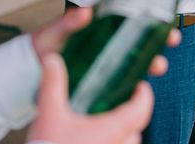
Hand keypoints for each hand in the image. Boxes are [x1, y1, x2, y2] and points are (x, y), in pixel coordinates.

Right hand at [27, 53, 152, 143]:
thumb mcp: (49, 112)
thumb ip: (53, 83)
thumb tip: (53, 60)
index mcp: (110, 130)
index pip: (140, 112)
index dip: (144, 97)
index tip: (142, 87)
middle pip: (136, 131)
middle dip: (132, 118)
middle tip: (122, 105)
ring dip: (122, 136)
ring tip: (107, 126)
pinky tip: (95, 142)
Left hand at [31, 7, 180, 75]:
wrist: (29, 70)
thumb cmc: (42, 46)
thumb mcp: (55, 31)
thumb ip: (68, 22)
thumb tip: (85, 11)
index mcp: (96, 25)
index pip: (127, 17)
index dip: (149, 16)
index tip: (164, 17)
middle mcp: (104, 41)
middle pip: (137, 38)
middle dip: (158, 38)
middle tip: (171, 39)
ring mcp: (104, 60)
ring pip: (135, 58)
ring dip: (151, 60)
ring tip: (159, 64)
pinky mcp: (102, 78)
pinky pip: (124, 79)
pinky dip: (136, 81)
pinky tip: (143, 84)